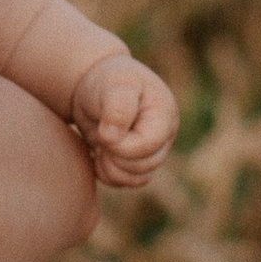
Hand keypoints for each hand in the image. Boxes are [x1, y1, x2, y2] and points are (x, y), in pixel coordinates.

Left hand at [69, 51, 178, 189]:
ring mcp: (152, 151)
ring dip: (110, 166)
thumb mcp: (113, 84)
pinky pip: (126, 182)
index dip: (120, 145)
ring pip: (137, 179)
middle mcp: (163, 137)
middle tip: (99, 133)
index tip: (102, 130)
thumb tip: (112, 139)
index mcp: (164, 116)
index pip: (147, 146)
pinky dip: (108, 173)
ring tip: (98, 142)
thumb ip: (117, 107)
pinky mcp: (137, 162)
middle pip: (143, 166)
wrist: (96, 84)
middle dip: (114, 155)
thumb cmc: (107, 79)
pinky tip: (98, 152)